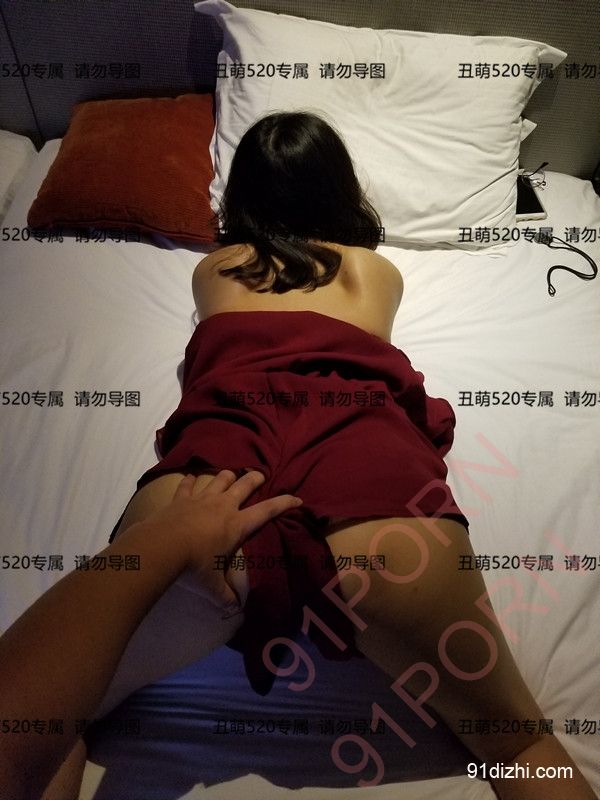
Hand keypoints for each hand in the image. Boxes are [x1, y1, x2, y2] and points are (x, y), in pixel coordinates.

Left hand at [133, 470, 301, 612]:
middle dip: (255, 478)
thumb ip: (226, 596)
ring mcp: (201, 499)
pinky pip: (187, 485)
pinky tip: (190, 478)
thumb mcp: (213, 586)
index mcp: (237, 525)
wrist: (161, 547)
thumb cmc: (193, 565)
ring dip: (227, 476)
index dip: (285, 503)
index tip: (297, 498)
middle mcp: (223, 506)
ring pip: (219, 479)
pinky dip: (190, 481)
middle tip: (260, 476)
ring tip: (230, 476)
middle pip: (245, 484)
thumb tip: (235, 609)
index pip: (267, 510)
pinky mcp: (181, 498)